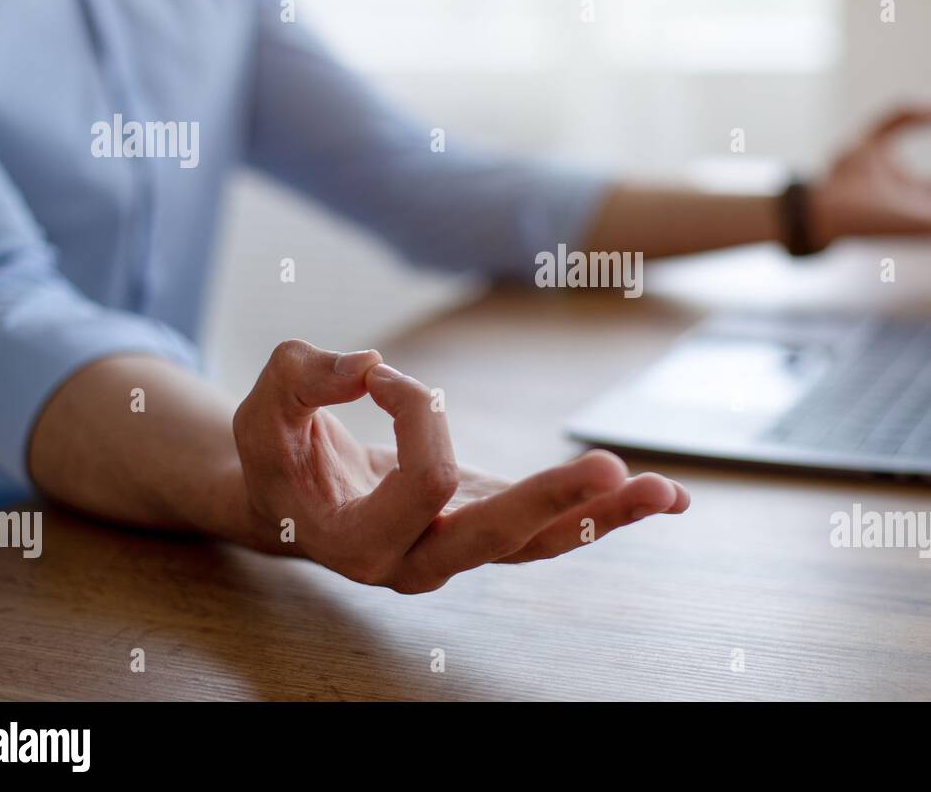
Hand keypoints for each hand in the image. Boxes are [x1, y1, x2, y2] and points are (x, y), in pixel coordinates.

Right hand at [232, 340, 688, 591]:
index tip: (380, 376)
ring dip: (605, 516)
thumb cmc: (274, 453)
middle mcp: (415, 562)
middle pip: (503, 539)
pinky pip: (549, 530)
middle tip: (612, 466)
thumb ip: (305, 378)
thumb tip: (368, 366)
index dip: (418, 412)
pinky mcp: (485, 526)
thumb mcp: (264, 408)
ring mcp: (458, 551)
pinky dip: (603, 512)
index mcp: (358, 542)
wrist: (286, 501)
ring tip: (666, 492)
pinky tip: (663, 498)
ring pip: (541, 545)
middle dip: (557, 499)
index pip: (425, 480)